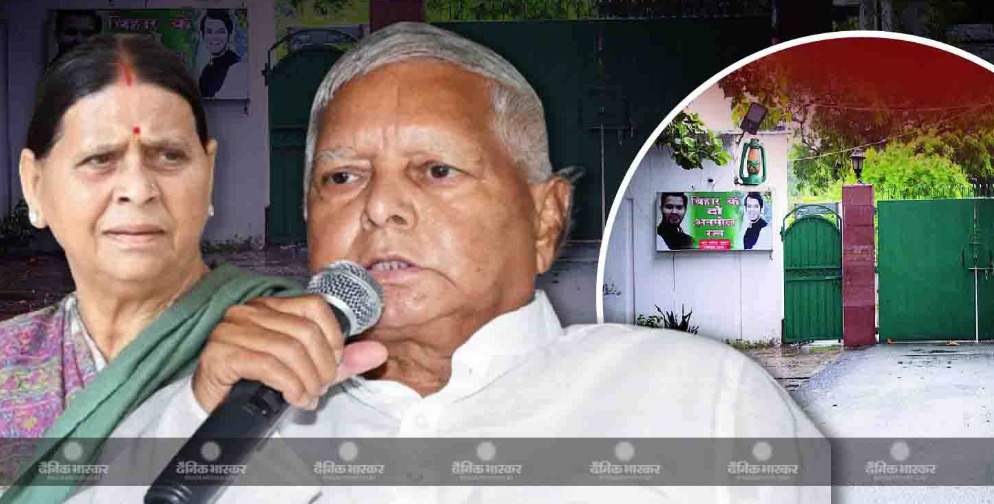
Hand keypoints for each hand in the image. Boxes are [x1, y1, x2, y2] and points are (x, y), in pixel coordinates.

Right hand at [192, 295, 387, 412]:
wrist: (215, 406)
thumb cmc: (257, 383)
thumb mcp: (306, 368)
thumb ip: (340, 361)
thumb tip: (378, 352)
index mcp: (270, 306)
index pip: (314, 306)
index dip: (333, 336)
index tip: (334, 363)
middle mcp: (249, 311)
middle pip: (305, 331)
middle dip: (322, 365)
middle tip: (321, 387)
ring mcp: (232, 330)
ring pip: (289, 349)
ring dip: (307, 380)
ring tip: (308, 396)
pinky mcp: (221, 353)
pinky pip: (268, 365)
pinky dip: (289, 385)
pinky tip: (294, 398)